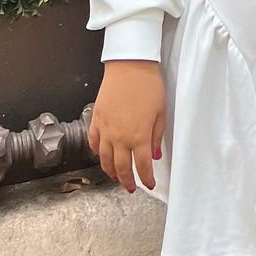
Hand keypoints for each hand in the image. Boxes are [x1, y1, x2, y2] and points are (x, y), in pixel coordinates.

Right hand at [87, 60, 166, 192]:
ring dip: (111, 172)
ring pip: (105, 160)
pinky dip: (98, 153)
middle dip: (127, 181)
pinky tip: (103, 155)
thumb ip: (157, 136)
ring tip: (117, 177)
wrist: (130, 67)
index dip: (146, 179)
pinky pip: (94, 143)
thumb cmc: (149, 86)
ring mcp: (105, 130)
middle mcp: (120, 138)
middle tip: (131, 187)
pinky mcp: (96, 121)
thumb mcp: (161, 112)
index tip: (150, 185)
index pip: (143, 166)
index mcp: (139, 136)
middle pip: (121, 168)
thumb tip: (155, 155)